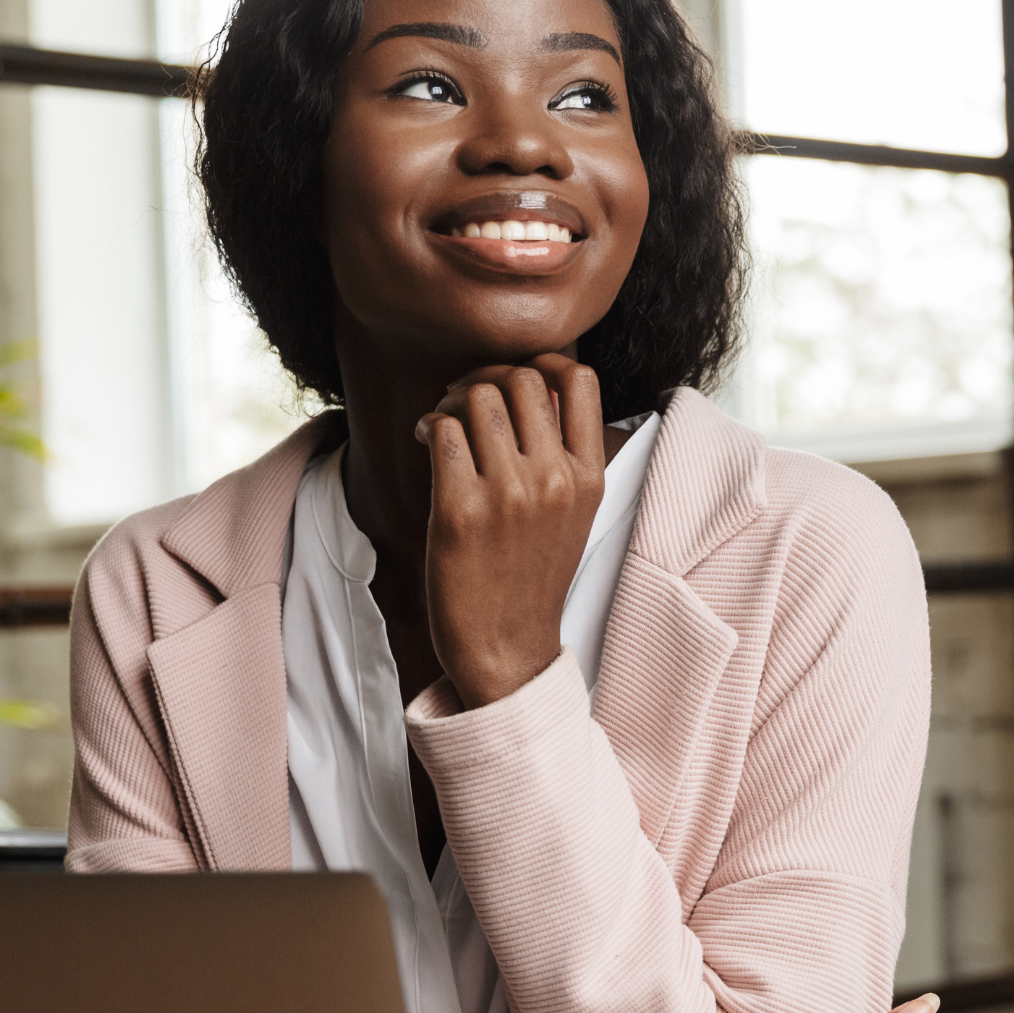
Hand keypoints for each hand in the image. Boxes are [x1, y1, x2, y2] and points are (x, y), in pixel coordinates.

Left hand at [414, 353, 605, 707]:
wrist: (507, 650)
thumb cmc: (530, 578)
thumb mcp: (571, 514)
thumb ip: (562, 455)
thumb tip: (528, 387)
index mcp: (588, 477)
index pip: (579, 379)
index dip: (540, 361)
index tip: (514, 378)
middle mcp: (554, 480)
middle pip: (521, 378)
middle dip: (485, 377)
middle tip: (463, 400)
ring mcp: (510, 495)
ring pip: (478, 398)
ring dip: (452, 400)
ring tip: (442, 422)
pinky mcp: (462, 511)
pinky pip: (442, 431)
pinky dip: (428, 424)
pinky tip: (425, 439)